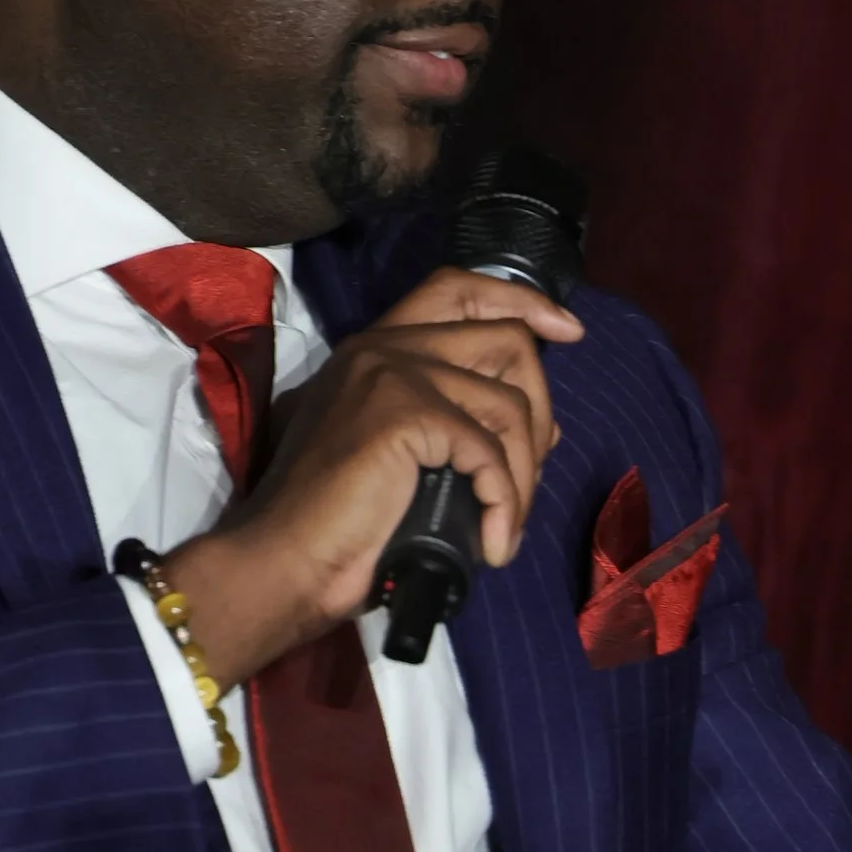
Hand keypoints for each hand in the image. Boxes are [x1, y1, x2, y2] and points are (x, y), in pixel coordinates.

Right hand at [165, 266, 584, 686]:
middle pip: (506, 339)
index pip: (458, 288)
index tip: (567, 331)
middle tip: (531, 474)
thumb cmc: (337, 526)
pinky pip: (489, 450)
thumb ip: (457, 425)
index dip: (523, 302)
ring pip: (509, 403)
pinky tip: (492, 542)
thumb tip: (544, 427)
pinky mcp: (402, 411)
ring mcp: (391, 372)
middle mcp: (383, 347)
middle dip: (541, 409)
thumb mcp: (405, 461)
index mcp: (375, 351)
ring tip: (505, 526)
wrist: (284, 562)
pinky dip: (504, 502)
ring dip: (524, 476)